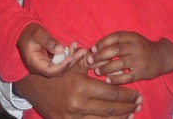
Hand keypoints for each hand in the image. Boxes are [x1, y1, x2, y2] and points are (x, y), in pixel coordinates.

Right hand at [14, 63, 141, 118]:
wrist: (32, 83)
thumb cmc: (57, 70)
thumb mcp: (74, 62)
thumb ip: (92, 62)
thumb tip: (111, 60)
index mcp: (82, 87)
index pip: (112, 94)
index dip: (127, 96)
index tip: (138, 95)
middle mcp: (78, 104)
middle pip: (110, 109)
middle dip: (127, 108)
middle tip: (139, 105)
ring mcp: (72, 116)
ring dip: (119, 118)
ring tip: (131, 115)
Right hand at [17, 22, 80, 76]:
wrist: (24, 31)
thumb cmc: (30, 31)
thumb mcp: (39, 34)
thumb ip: (49, 42)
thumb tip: (61, 50)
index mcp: (34, 63)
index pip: (50, 71)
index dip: (62, 66)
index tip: (71, 58)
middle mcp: (40, 67)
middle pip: (58, 71)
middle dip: (71, 62)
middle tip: (82, 52)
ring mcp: (45, 64)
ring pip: (61, 67)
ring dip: (73, 58)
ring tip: (82, 49)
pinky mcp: (50, 60)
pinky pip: (61, 61)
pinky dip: (69, 55)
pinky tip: (76, 47)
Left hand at [87, 32, 172, 84]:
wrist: (162, 56)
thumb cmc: (141, 48)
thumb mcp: (132, 39)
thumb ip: (117, 41)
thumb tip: (95, 48)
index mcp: (133, 36)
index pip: (115, 37)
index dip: (102, 42)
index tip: (92, 49)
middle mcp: (136, 47)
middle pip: (116, 50)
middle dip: (100, 55)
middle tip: (90, 61)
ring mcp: (140, 60)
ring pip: (120, 63)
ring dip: (106, 68)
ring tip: (96, 72)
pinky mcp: (143, 72)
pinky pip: (127, 76)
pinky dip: (116, 79)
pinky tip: (107, 80)